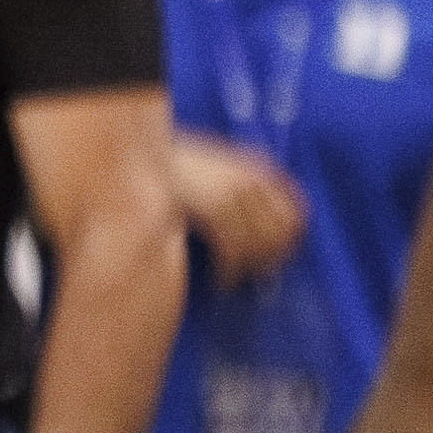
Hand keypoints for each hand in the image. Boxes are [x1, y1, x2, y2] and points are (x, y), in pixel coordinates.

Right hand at [168, 133, 309, 286]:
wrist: (139, 151)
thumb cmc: (175, 166)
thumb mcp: (218, 165)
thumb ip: (241, 184)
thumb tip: (259, 222)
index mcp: (258, 168)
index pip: (293, 213)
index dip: (289, 240)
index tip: (278, 256)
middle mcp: (250, 181)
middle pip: (278, 233)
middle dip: (270, 259)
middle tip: (257, 275)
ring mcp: (231, 194)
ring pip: (256, 245)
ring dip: (248, 270)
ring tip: (236, 280)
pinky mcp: (210, 209)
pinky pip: (231, 250)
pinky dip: (229, 272)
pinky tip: (221, 280)